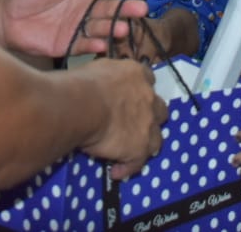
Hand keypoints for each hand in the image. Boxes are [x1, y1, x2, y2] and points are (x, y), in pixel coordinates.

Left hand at [0, 0, 147, 57]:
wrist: (4, 18)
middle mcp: (87, 8)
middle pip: (113, 8)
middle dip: (126, 8)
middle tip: (139, 10)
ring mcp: (80, 27)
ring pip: (104, 27)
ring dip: (115, 28)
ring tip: (122, 29)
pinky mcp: (71, 45)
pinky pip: (88, 46)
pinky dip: (96, 46)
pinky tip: (102, 45)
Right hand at [75, 58, 167, 179]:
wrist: (82, 105)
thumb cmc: (82, 83)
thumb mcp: (98, 68)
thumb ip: (109, 76)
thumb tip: (103, 84)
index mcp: (137, 73)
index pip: (148, 79)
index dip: (140, 90)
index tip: (131, 96)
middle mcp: (148, 97)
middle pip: (159, 110)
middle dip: (150, 116)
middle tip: (133, 123)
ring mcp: (147, 124)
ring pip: (156, 138)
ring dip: (145, 143)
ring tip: (128, 151)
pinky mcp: (140, 148)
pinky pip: (137, 162)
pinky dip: (127, 167)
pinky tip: (115, 172)